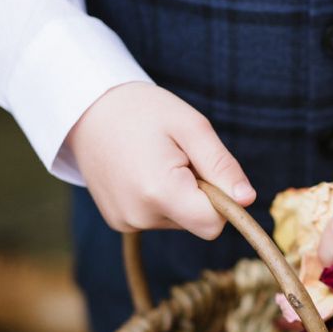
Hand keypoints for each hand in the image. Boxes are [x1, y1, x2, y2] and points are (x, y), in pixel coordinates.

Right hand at [65, 82, 255, 237]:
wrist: (84, 107)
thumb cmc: (142, 110)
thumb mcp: (191, 127)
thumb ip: (222, 166)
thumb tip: (248, 199)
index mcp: (159, 192)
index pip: (213, 224)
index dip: (222, 202)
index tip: (210, 172)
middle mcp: (140, 216)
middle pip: (197, 223)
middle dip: (199, 195)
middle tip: (177, 158)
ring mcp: (126, 222)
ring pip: (179, 221)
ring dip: (179, 196)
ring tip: (156, 161)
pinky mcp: (120, 222)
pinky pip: (158, 219)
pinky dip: (160, 200)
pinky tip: (142, 172)